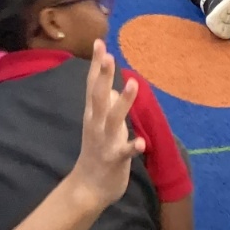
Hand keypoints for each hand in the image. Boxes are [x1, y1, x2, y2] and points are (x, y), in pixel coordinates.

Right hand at [70, 39, 145, 208]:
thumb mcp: (97, 123)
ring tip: (133, 84)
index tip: (100, 42)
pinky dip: (132, 147)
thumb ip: (103, 103)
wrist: (87, 187)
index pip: (92, 84)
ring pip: (113, 118)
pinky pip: (124, 152)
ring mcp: (104, 141)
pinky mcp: (114, 159)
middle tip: (109, 55)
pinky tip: (141, 143)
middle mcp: (95, 123)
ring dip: (123, 102)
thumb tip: (109, 83)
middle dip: (104, 75)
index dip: (97, 64)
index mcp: (92, 113)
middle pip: (98, 95)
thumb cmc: (96, 151)